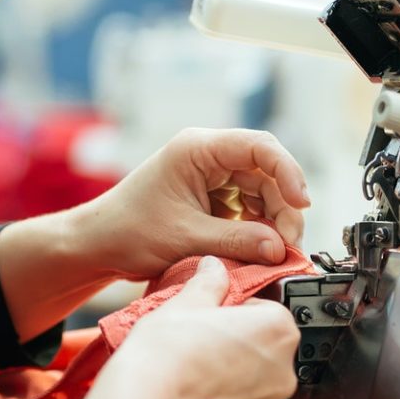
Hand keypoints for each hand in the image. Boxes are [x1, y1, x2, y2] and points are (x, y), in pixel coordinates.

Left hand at [66, 128, 311, 279]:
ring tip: (274, 252)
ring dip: (272, 221)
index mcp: (198, 149)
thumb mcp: (188, 238)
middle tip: (288, 246)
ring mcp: (210, 176)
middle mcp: (207, 156)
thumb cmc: (128, 231)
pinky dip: (257, 227)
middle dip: (282, 209)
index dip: (287, 172)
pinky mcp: (211, 197)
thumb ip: (238, 240)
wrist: (98, 246)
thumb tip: (279, 248)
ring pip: (260, 192)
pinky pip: (247, 207)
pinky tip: (258, 248)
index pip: (259, 146)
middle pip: (265, 173)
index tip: (301, 203)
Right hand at [72, 256, 299, 398]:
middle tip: (199, 339)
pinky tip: (192, 392)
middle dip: (236, 340)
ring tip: (192, 367)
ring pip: (252, 379)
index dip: (237, 308)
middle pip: (263, 345)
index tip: (214, 314)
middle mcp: (282, 371)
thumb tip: (214, 268)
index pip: (268, 307)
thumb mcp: (184, 304)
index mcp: (276, 330)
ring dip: (229, 371)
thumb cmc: (164, 360)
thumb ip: (208, 283)